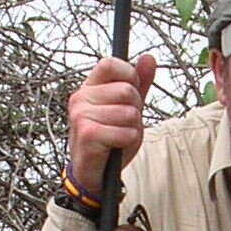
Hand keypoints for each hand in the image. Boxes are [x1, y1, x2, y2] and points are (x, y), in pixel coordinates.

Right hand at [66, 53, 157, 194]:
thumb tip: (149, 57)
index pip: (110, 64)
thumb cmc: (109, 138)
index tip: (131, 93)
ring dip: (132, 128)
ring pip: (129, 113)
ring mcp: (81, 116)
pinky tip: (116, 146)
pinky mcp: (88, 134)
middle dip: (134, 109)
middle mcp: (81, 98)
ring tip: (118, 136)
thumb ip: (139, 84)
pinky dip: (128, 141)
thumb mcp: (127, 107)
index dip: (129, 76)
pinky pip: (125, 132)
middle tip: (122, 123)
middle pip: (126, 90)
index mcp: (89, 87)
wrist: (92, 173)